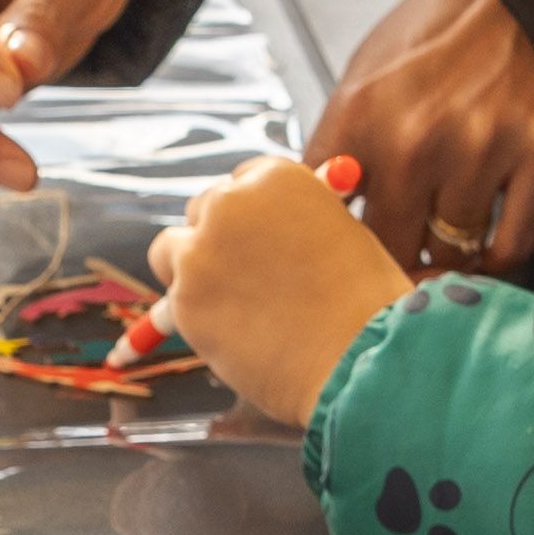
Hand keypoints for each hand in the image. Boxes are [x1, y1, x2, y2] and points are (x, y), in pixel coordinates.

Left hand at [140, 154, 414, 427]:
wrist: (358, 356)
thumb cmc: (364, 303)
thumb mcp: (341, 235)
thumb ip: (297, 224)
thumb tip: (268, 230)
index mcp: (276, 178)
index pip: (242, 182)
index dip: (250, 216)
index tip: (258, 240)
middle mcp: (232, 203)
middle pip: (203, 210)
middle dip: (217, 238)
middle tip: (241, 275)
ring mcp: (201, 252)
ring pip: (171, 251)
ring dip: (189, 271)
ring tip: (226, 304)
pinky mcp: (184, 300)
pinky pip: (169, 305)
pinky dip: (189, 318)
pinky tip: (222, 336)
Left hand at [306, 0, 533, 277]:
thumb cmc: (429, 41)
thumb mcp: (360, 82)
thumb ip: (337, 153)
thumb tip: (316, 224)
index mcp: (359, 117)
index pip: (327, 218)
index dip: (332, 246)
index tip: (340, 256)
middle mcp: (416, 138)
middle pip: (389, 249)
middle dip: (387, 261)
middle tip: (392, 260)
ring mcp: (482, 149)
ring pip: (451, 253)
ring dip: (443, 256)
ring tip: (439, 240)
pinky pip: (512, 245)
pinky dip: (494, 260)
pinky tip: (481, 249)